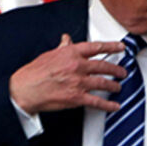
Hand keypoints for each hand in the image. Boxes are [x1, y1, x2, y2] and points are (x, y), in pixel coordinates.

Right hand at [9, 34, 127, 113]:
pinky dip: (108, 105)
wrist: (24, 90)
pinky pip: (97, 101)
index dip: (111, 47)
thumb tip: (67, 39)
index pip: (96, 47)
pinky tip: (115, 106)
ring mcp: (78, 82)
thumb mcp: (49, 55)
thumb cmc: (34, 73)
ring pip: (103, 83)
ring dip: (114, 85)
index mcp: (70, 53)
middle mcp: (77, 66)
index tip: (121, 47)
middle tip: (122, 71)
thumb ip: (62, 48)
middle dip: (116, 69)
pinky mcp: (77, 97)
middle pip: (104, 66)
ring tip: (118, 86)